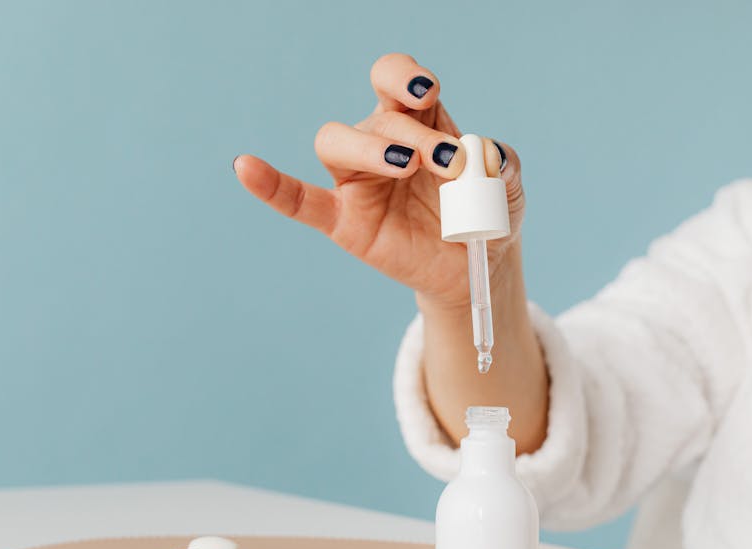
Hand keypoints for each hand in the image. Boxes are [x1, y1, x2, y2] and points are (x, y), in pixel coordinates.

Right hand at [233, 53, 525, 312]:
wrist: (475, 267)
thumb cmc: (484, 215)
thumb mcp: (505, 185)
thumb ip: (498, 164)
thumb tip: (478, 155)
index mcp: (419, 121)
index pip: (394, 79)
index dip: (404, 77)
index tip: (428, 93)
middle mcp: (381, 143)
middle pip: (373, 117)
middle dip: (405, 130)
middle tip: (441, 162)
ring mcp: (357, 182)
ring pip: (335, 143)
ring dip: (370, 148)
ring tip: (406, 167)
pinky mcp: (343, 221)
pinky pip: (299, 200)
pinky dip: (271, 185)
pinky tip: (245, 167)